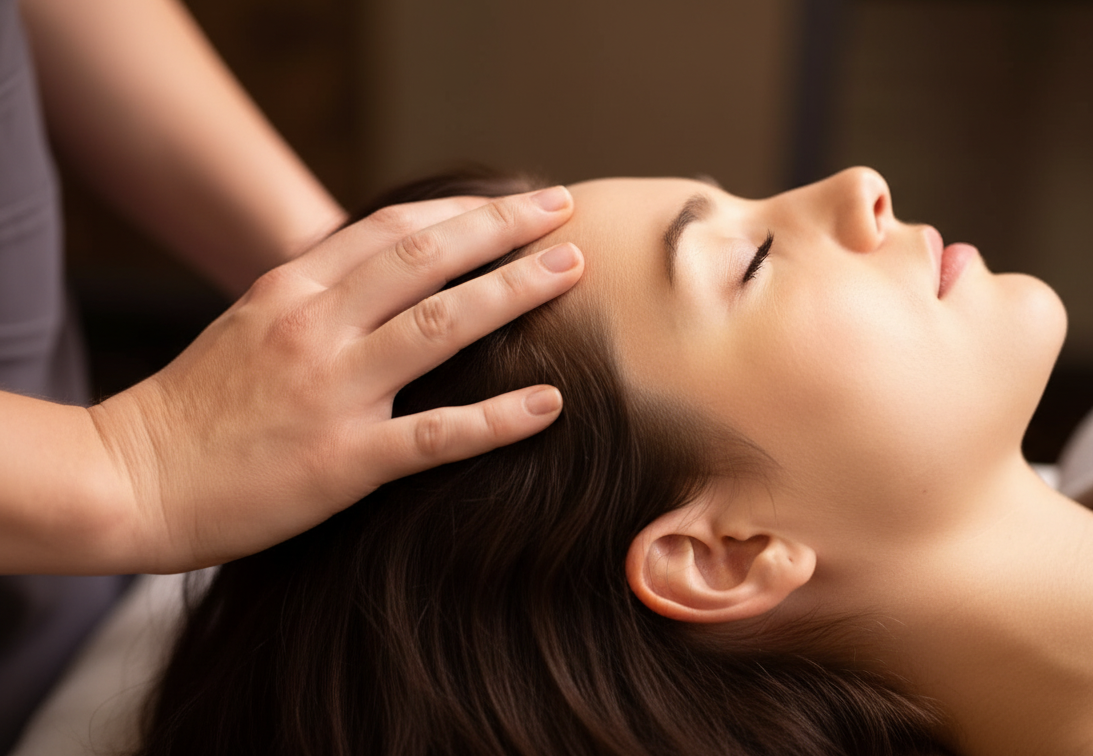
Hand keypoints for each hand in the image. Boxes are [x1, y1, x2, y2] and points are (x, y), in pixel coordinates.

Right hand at [86, 186, 581, 572]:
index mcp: (292, 289)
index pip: (393, 229)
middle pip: (426, 257)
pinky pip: (436, 434)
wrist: (126, 479)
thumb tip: (392, 271)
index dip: (463, 211)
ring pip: (441, 325)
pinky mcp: (342, 460)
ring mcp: (331, 391)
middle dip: (503, 228)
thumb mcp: (250, 322)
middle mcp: (316, 327)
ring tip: (572, 271)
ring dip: (514, 292)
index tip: (515, 204)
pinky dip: (497, 418)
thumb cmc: (193, 408)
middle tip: (564, 210)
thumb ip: (319, 293)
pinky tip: (549, 404)